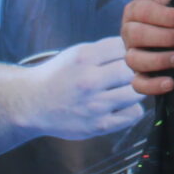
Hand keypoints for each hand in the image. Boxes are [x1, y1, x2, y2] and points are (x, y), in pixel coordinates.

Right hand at [26, 37, 144, 140]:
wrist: (32, 104)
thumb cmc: (60, 76)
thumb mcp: (77, 53)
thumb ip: (106, 50)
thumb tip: (140, 50)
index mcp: (84, 57)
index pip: (125, 47)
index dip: (129, 52)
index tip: (124, 58)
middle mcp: (89, 80)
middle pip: (133, 70)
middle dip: (135, 71)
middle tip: (128, 75)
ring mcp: (94, 105)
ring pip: (137, 92)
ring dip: (135, 90)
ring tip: (123, 90)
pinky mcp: (98, 125)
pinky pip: (133, 114)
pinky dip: (132, 109)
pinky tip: (120, 106)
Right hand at [121, 0, 173, 97]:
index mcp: (135, 10)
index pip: (142, 12)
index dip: (165, 16)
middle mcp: (129, 33)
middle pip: (135, 36)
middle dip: (163, 37)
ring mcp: (134, 55)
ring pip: (133, 61)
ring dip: (158, 60)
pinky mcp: (142, 75)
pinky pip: (138, 84)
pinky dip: (152, 86)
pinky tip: (171, 83)